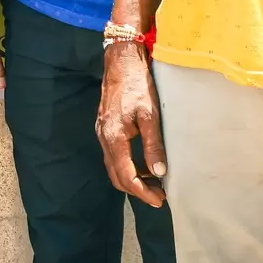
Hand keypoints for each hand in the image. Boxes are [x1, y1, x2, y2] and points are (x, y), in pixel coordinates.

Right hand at [95, 42, 166, 206]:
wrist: (121, 61)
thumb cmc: (137, 85)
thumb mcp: (149, 114)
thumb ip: (153, 144)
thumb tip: (159, 172)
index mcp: (114, 137)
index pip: (126, 175)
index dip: (142, 192)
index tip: (159, 200)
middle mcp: (104, 137)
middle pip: (116, 175)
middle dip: (137, 189)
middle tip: (158, 196)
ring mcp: (102, 132)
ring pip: (114, 166)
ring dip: (132, 178)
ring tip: (154, 183)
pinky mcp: (105, 126)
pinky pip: (114, 154)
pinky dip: (128, 165)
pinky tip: (144, 163)